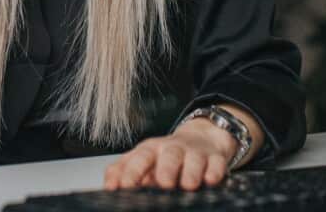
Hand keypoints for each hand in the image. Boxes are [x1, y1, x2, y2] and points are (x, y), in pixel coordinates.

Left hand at [103, 119, 236, 191]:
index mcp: (150, 150)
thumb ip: (122, 171)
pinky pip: (217, 164)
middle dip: (166, 168)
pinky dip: (214, 172)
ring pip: (194, 159)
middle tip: (163, 183)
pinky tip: (210, 180)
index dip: (132, 172)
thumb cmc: (167, 155)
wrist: (202, 138)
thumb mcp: (142, 159)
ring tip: (188, 185)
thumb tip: (108, 185)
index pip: (139, 158)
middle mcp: (172, 149)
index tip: (124, 186)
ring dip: (191, 172)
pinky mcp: (215, 159)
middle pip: (169, 154)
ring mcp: (195, 153)